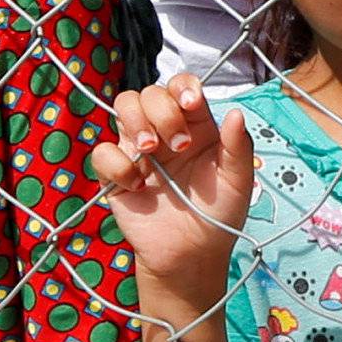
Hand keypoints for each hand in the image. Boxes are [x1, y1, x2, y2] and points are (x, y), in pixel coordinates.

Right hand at [91, 74, 252, 316]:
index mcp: (196, 126)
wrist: (192, 255)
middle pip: (150, 93)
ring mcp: (138, 150)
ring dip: (135, 122)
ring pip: (122, 107)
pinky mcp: (116, 175)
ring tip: (150, 151)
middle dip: (162, 111)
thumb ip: (239, 147)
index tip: (191, 105)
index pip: (182, 87)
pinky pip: (102, 151)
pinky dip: (116, 163)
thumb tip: (237, 112)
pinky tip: (136, 186)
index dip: (182, 87)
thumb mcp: (238, 182)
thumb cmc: (219, 215)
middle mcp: (165, 131)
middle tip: (178, 145)